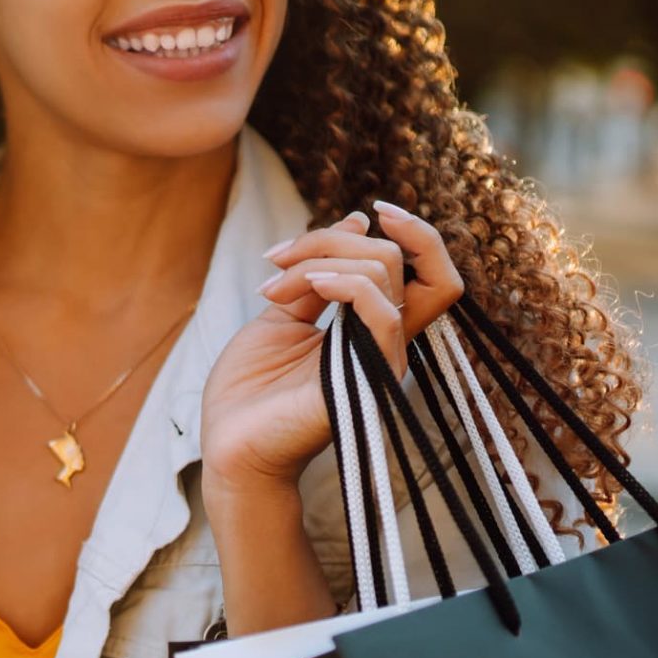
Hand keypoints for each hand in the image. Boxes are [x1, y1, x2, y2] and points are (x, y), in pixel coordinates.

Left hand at [199, 201, 464, 491]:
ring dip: (320, 261)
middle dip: (329, 241)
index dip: (416, 233)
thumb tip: (357, 224)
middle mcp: (385, 341)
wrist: (228, 445)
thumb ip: (318, 273)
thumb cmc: (251, 389)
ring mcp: (381, 361)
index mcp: (371, 326)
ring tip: (275, 285)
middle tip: (276, 259)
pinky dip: (346, 284)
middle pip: (395, 260)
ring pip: (386, 276)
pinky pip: (383, 314)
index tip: (369, 211)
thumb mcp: (281, 312)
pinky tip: (307, 286)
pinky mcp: (369, 380)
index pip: (429, 271)